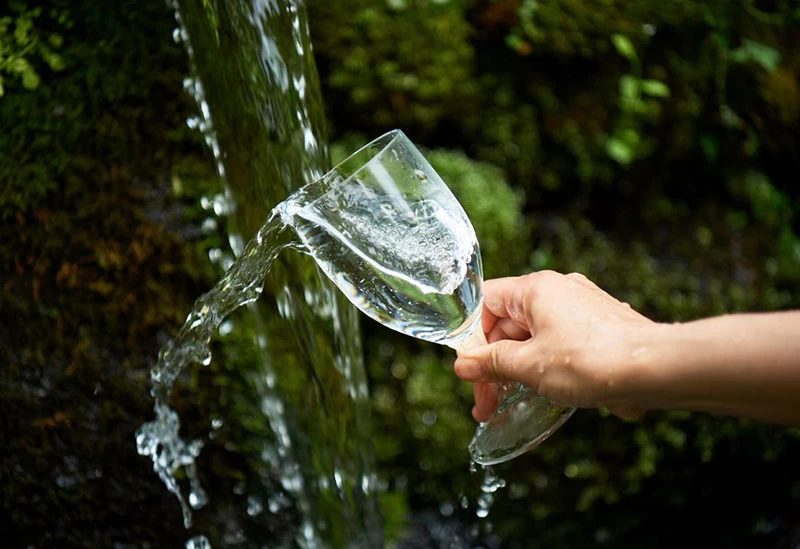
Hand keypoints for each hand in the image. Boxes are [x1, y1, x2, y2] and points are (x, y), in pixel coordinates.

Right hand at [454, 271, 656, 421]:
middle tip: (486, 403)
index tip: (470, 370)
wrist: (658, 368)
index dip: (472, 338)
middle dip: (493, 365)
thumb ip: (492, 363)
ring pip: (533, 338)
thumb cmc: (593, 360)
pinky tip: (542, 395)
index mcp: (536, 289)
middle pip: (508, 325)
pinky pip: (557, 344)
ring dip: (516, 371)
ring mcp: (580, 309)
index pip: (486, 303)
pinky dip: (543, 368)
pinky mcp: (598, 328)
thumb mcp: (530, 366)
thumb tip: (464, 364)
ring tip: (508, 406)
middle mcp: (558, 291)